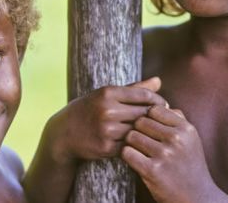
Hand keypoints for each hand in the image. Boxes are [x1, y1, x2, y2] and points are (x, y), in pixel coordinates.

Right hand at [46, 77, 166, 163]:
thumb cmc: (89, 110)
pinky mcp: (105, 147)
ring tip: (153, 131)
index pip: (143, 94)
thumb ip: (134, 88)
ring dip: (146, 132)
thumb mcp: (106, 94)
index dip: (158, 100)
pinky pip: (130, 145)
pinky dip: (135, 144)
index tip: (164, 105)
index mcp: (108, 92)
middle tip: (162, 120)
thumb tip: (158, 81)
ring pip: (138, 130)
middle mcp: (106, 109)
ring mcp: (106, 129)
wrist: (63, 133)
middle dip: (154, 116)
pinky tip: (139, 142)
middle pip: (143, 112)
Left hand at [122, 106, 227, 201]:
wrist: (196, 197)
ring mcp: (164, 155)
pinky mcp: (152, 170)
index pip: (154, 109)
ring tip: (137, 150)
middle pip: (140, 121)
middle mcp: (176, 139)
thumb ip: (177, 118)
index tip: (147, 126)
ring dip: (130, 143)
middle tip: (140, 140)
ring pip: (132, 136)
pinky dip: (127, 155)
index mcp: (185, 128)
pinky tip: (133, 159)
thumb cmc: (190, 165)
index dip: (147, 116)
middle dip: (137, 129)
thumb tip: (160, 100)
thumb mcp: (190, 138)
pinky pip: (127, 153)